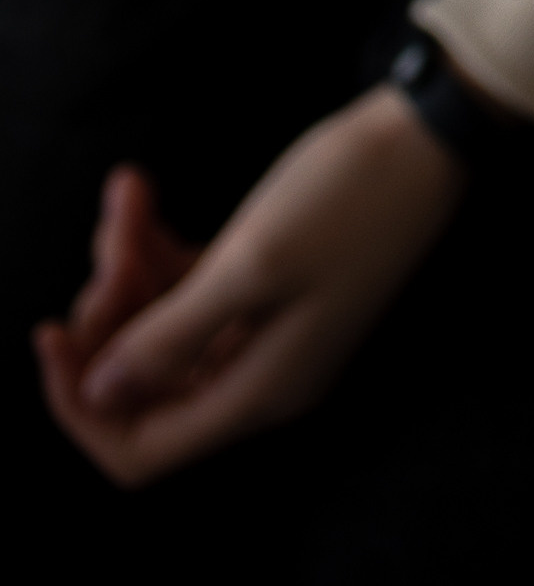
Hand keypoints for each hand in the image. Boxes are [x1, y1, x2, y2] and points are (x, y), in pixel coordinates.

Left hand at [34, 87, 465, 485]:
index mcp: (260, 390)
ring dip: (131, 265)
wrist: (428, 136)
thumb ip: (170, 336)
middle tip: (116, 233)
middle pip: (145, 384)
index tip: (52, 333)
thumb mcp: (251, 263)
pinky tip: (144, 194)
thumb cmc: (348, 198)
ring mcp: (269, 330)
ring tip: (131, 193)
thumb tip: (100, 393)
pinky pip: (192, 290)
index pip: (140, 449)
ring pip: (163, 327)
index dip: (83, 405)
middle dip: (109, 312)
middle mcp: (262, 376)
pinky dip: (161, 249)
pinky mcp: (272, 286)